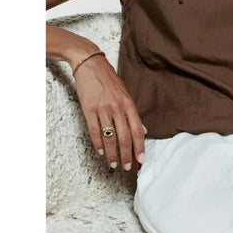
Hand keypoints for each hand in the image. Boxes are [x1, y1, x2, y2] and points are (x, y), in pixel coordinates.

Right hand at [73, 54, 146, 171]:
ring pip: (110, 137)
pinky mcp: (89, 109)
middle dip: (127, 155)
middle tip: (128, 167)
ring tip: (113, 163)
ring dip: (112, 153)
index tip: (141, 159)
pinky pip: (94, 131)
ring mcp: (103, 108)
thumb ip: (133, 113)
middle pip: (124, 136)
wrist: (90, 65)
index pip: (137, 129)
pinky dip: (98, 144)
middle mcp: (117, 107)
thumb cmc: (108, 79)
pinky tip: (101, 152)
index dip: (140, 146)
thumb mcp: (125, 93)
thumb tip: (143, 130)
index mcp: (128, 103)